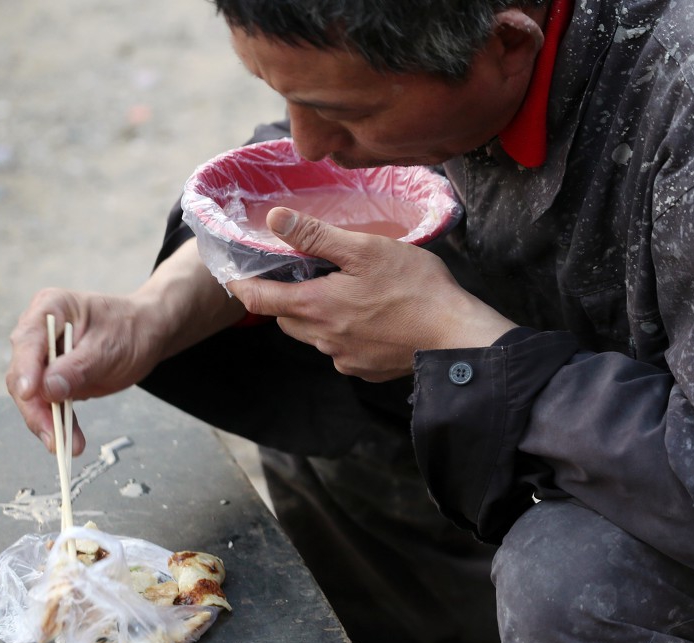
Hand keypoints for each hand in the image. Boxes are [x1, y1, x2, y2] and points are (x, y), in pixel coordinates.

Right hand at [6, 290, 167, 455]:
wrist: (147, 332)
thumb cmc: (131, 328)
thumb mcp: (109, 346)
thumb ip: (78, 367)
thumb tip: (48, 390)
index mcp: (50, 308)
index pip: (28, 341)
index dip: (25, 370)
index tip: (29, 393)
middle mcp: (39, 331)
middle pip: (24, 373)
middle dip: (36, 408)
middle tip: (52, 434)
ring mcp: (44, 356)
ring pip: (33, 395)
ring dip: (46, 422)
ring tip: (64, 445)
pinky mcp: (53, 378)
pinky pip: (49, 403)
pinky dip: (58, 423)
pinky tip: (69, 441)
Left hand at [226, 207, 515, 380]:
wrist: (455, 337)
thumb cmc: (415, 289)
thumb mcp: (366, 250)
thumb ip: (317, 236)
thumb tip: (274, 220)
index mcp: (316, 306)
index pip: (258, 299)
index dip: (242, 283)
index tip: (237, 271)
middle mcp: (323, 339)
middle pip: (286, 317)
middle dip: (288, 297)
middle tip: (308, 272)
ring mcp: (345, 359)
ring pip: (315, 335)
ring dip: (320, 315)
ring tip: (348, 292)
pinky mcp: (366, 370)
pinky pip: (342, 351)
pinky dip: (347, 334)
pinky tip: (373, 318)